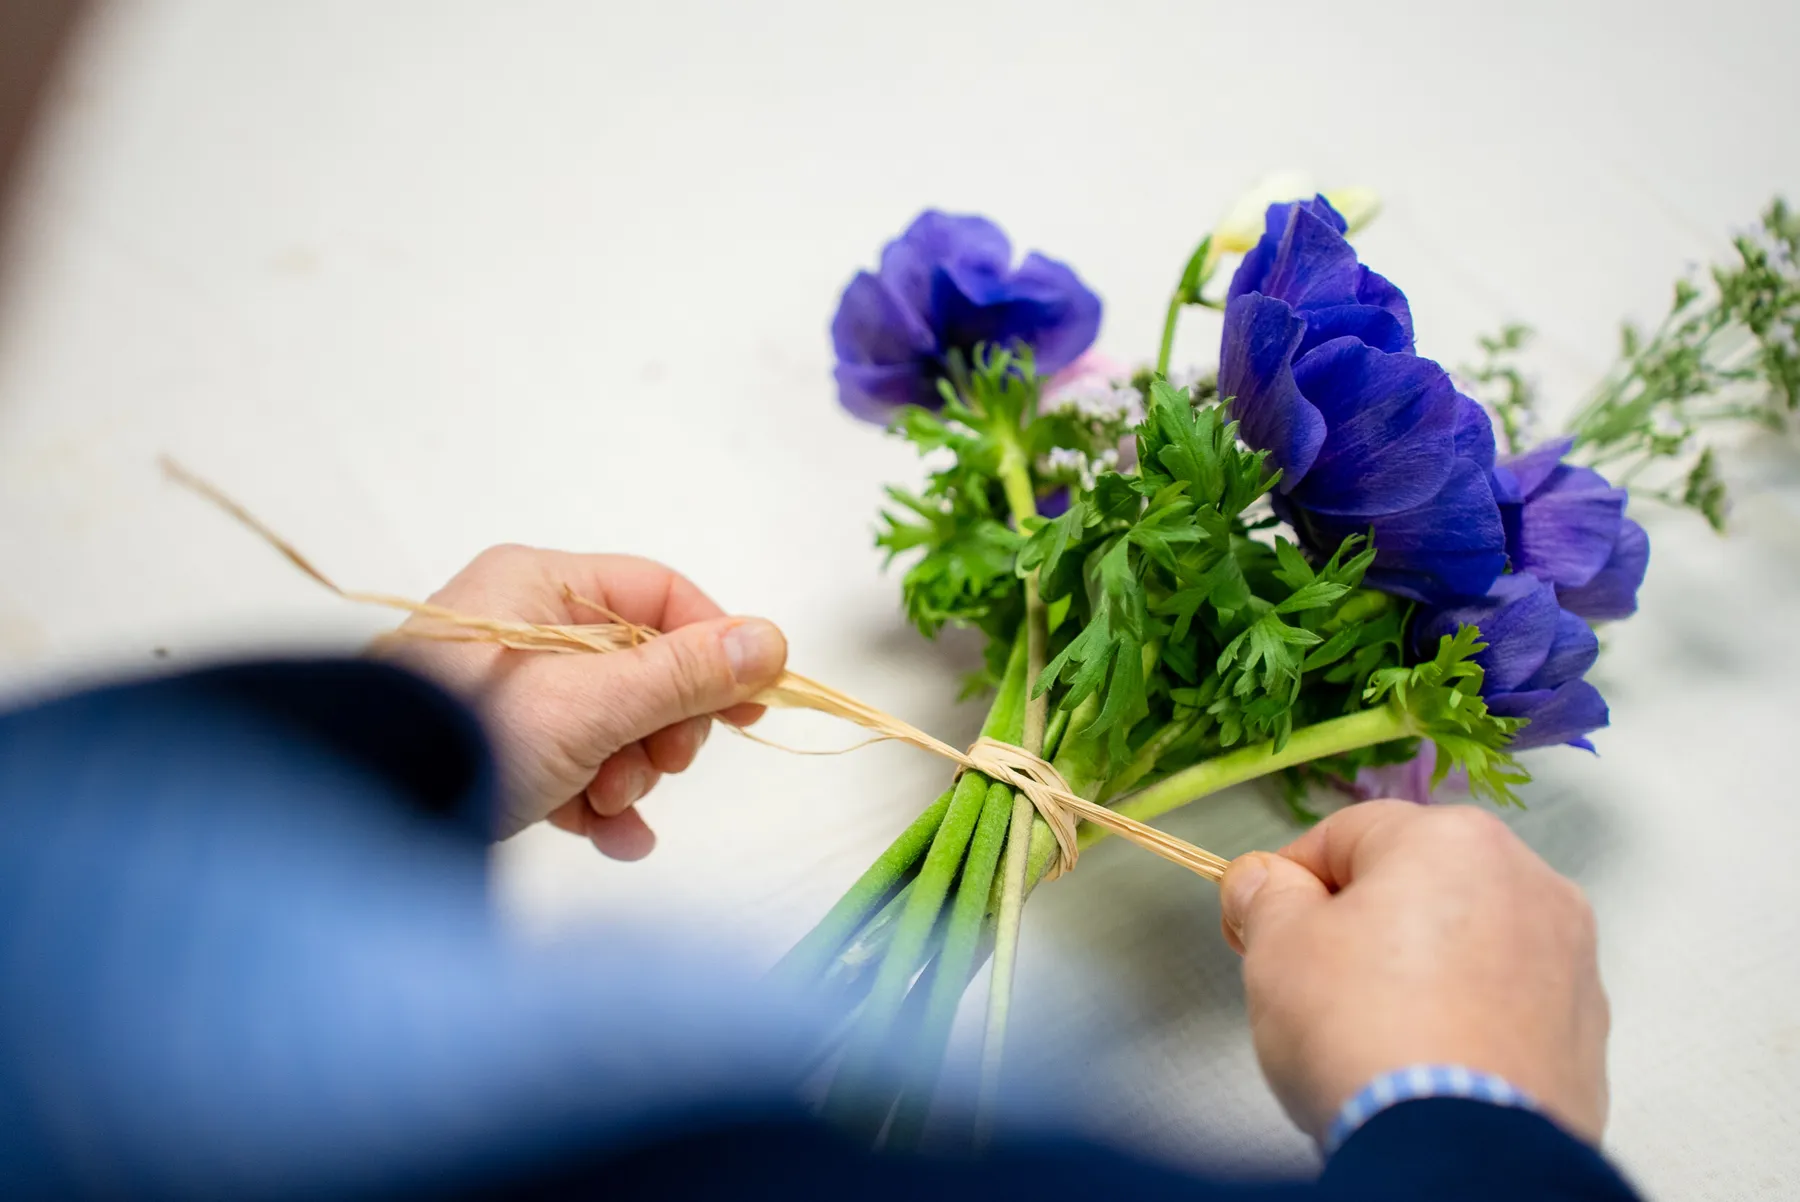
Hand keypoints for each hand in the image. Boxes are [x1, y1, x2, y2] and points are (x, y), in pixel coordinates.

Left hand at [381, 545, 787, 857]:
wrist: (361, 818)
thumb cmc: (471, 735)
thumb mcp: (592, 702)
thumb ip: (684, 674)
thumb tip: (772, 640)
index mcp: (537, 585)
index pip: (657, 595)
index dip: (714, 646)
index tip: (753, 703)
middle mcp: (522, 627)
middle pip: (642, 666)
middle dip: (662, 727)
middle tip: (662, 764)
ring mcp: (509, 693)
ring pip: (614, 724)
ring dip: (630, 772)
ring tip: (609, 802)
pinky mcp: (498, 752)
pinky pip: (576, 767)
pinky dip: (600, 804)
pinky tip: (614, 839)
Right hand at [1219, 801, 1608, 1143]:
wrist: (1460, 1154)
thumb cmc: (1362, 1031)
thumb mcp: (1277, 947)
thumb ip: (1265, 895)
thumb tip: (1263, 880)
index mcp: (1452, 839)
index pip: (1343, 835)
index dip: (1287, 880)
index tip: (1256, 928)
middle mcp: (1528, 880)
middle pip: (1413, 884)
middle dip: (1358, 925)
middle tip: (1311, 984)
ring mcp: (1569, 958)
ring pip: (1465, 942)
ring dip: (1416, 970)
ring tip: (1373, 1033)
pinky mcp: (1586, 1032)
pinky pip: (1504, 1003)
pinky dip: (1463, 1019)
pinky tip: (1425, 1063)